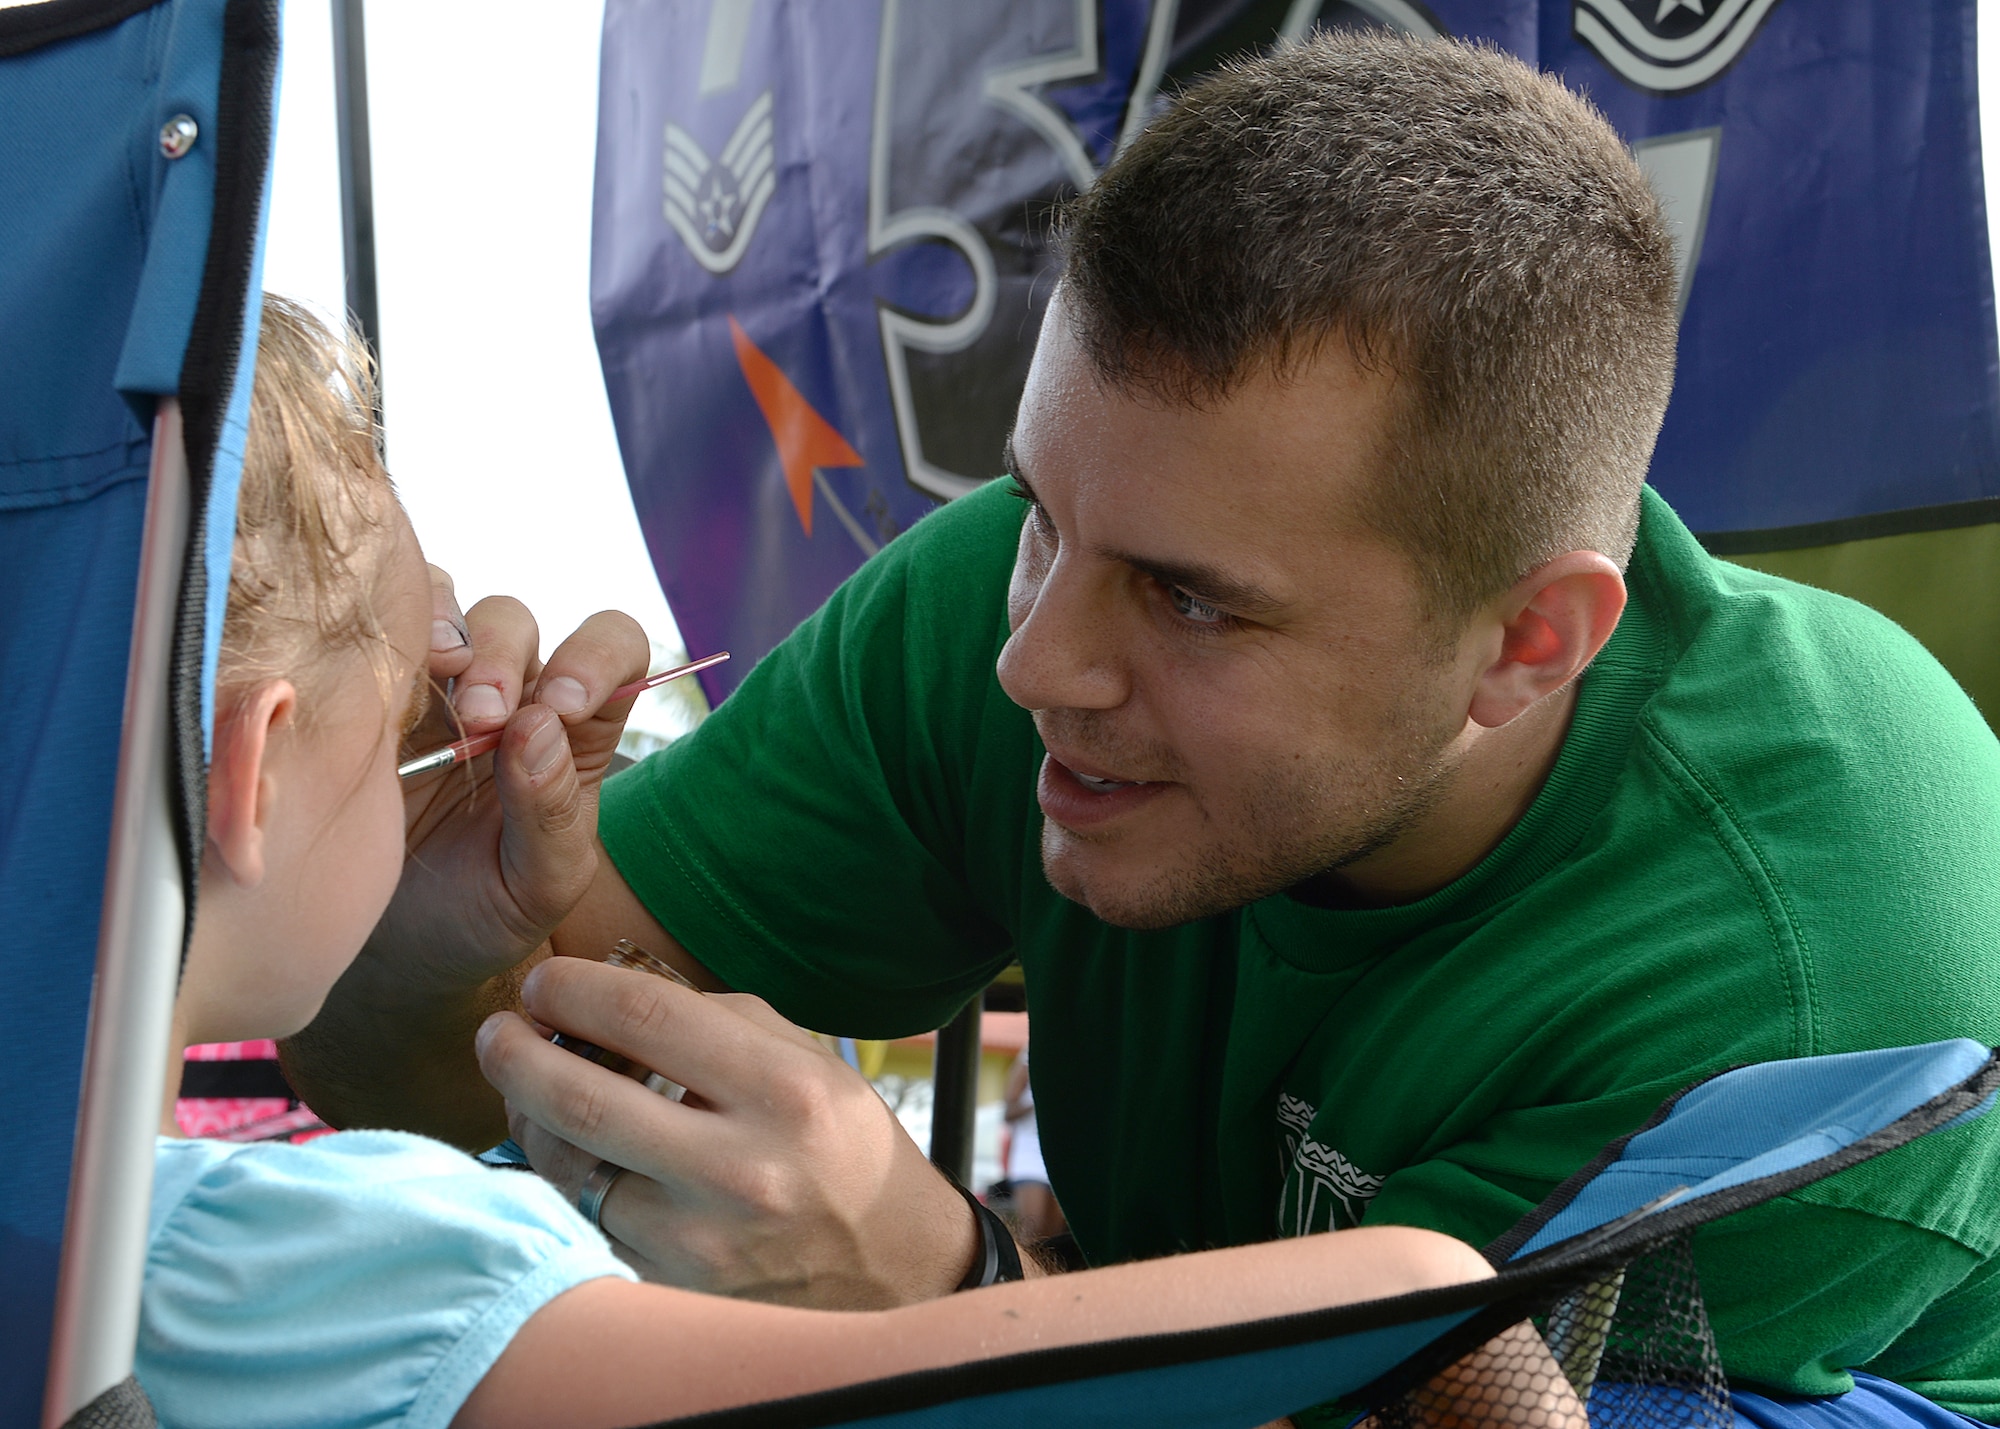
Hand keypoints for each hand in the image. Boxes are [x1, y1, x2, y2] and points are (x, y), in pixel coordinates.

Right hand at [280, 569, 650, 1144]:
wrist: (389, 954)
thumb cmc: (481, 917)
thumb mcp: (536, 885)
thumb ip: (552, 813)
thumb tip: (538, 725)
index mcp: (573, 733)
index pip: (615, 652)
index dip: (596, 659)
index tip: (562, 704)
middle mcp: (509, 696)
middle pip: (514, 623)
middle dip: (500, 659)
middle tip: (478, 721)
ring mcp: (430, 690)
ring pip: (442, 610)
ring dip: (440, 635)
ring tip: (429, 696)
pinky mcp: (364, 696)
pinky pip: (372, 633)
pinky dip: (377, 636)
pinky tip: (369, 684)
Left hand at [477, 956, 983, 1308]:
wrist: (890, 1266)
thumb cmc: (840, 1145)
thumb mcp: (807, 1060)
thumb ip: (718, 1019)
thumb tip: (615, 993)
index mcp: (783, 1091)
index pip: (646, 1016)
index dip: (574, 989)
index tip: (542, 981)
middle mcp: (741, 1169)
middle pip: (584, 1099)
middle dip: (516, 1055)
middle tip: (495, 1032)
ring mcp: (700, 1240)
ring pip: (569, 1170)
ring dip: (524, 1119)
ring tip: (519, 1088)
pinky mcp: (672, 1286)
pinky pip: (582, 1221)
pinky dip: (558, 1179)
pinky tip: (559, 1150)